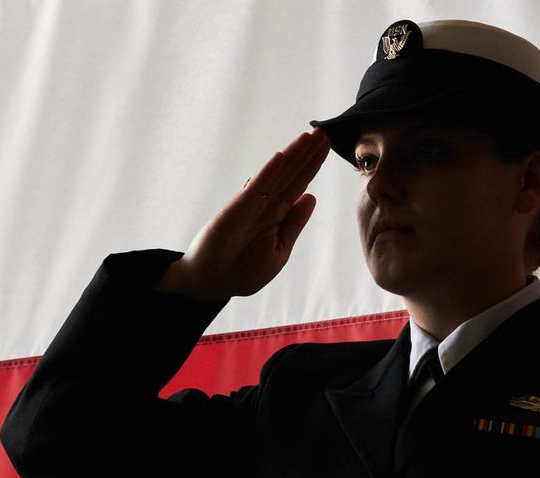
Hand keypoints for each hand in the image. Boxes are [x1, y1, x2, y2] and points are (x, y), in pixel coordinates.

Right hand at [156, 128, 330, 300]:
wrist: (213, 282)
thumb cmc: (244, 270)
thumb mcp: (279, 250)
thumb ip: (293, 224)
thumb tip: (310, 197)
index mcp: (278, 215)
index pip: (299, 185)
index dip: (313, 165)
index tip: (326, 147)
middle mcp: (266, 204)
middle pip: (291, 174)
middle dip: (307, 153)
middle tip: (323, 132)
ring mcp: (252, 204)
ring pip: (277, 175)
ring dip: (292, 155)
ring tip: (308, 136)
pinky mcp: (238, 209)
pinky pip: (257, 188)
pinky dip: (268, 173)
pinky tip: (281, 157)